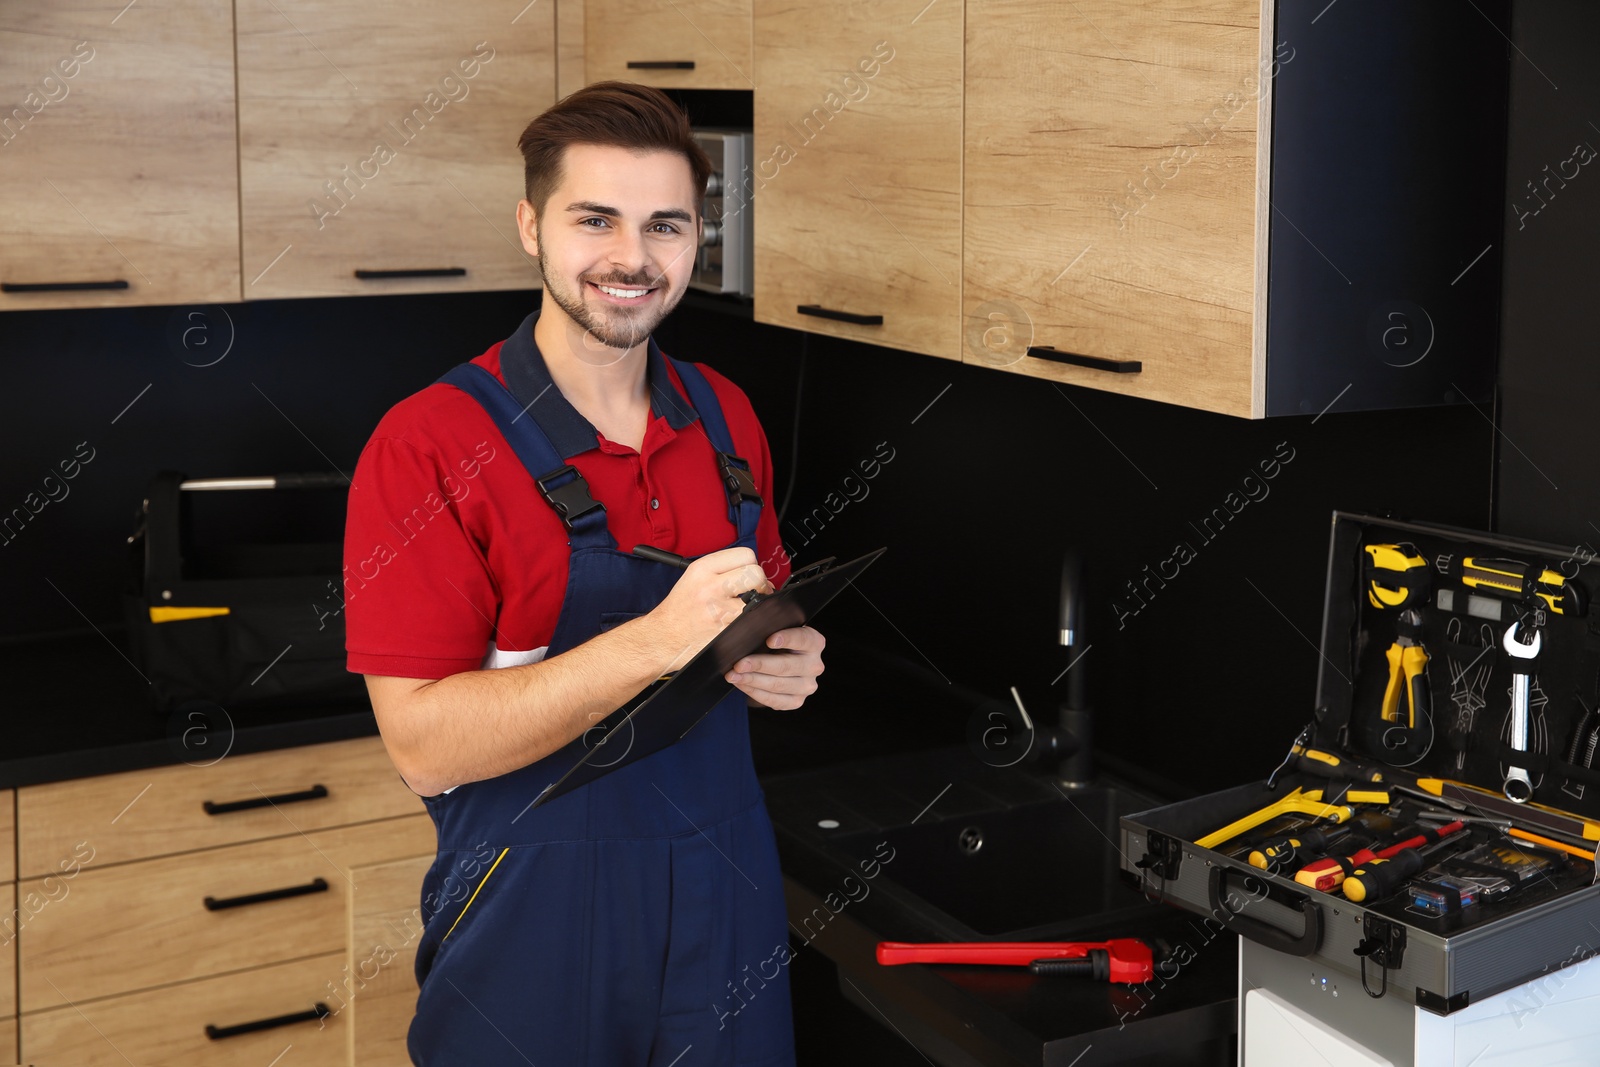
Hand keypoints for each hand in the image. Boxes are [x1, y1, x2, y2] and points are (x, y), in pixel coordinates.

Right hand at [647, 547, 772, 671]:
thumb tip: (756, 574)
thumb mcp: (693, 578)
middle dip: (760, 584)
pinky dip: (752, 625)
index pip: (746, 555)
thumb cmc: (679, 610)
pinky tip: (741, 626)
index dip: (751, 565)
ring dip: (758, 607)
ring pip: (758, 601)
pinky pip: (752, 624)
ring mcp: (719, 611)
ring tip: (747, 610)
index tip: (747, 576)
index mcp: (703, 569)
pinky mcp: (725, 632)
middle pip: (756, 574)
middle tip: (753, 593)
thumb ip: (722, 571)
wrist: (661, 638)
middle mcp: (711, 587)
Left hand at [726, 626, 824, 709]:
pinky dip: (754, 692)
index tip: (769, 640)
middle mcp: (815, 665)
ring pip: (777, 685)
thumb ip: (767, 628)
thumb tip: (745, 635)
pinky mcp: (796, 701)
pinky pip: (774, 700)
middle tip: (739, 664)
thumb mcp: (775, 630)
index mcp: (814, 642)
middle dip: (759, 665)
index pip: (803, 639)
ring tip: (733, 676)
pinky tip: (741, 684)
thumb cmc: (774, 641)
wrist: (780, 660)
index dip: (787, 639)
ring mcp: (807, 686)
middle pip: (786, 666)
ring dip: (752, 680)